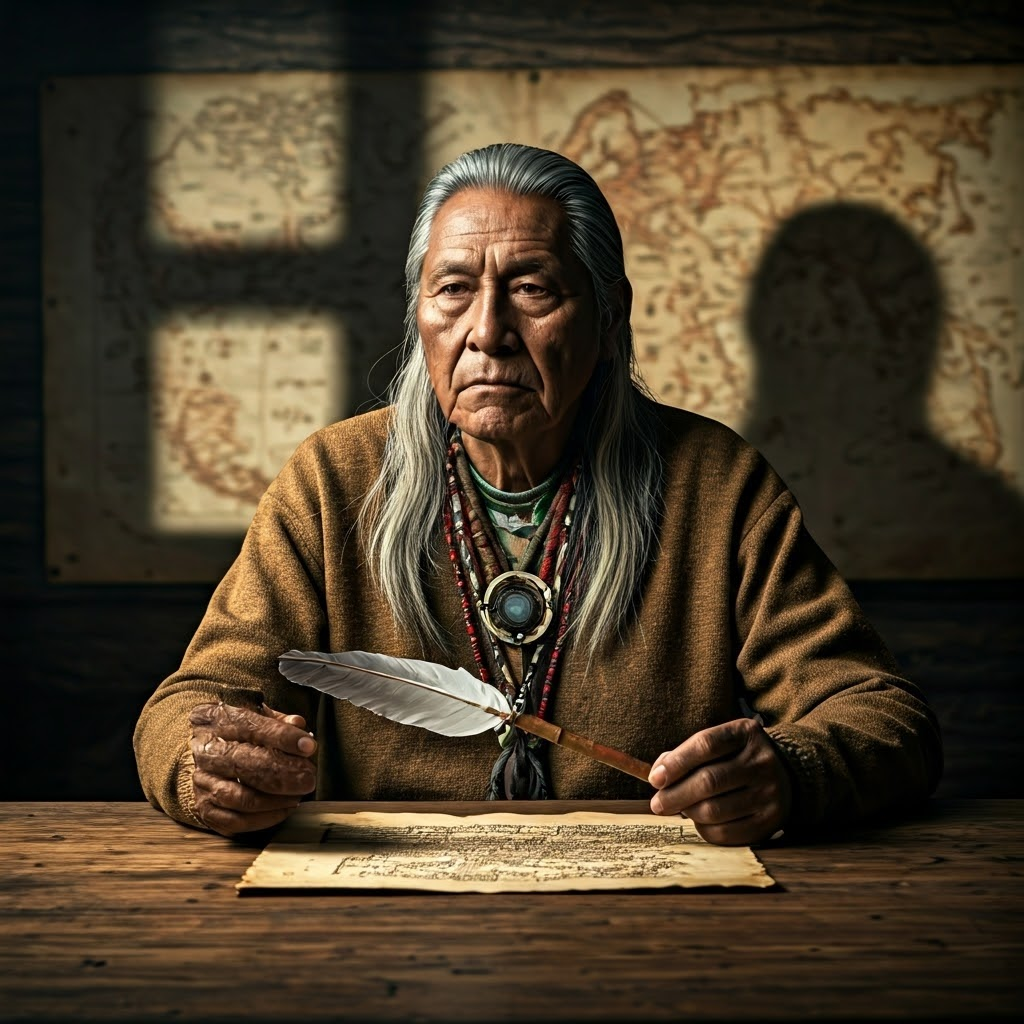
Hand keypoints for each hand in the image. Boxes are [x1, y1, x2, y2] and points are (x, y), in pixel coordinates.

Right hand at [189, 702, 316, 836]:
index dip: (281, 737)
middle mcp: (204, 750)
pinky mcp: (204, 808)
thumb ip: (279, 721)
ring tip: (298, 795)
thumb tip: (298, 725)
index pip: (249, 726)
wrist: (206, 754)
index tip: (308, 746)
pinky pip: (234, 821)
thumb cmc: (239, 733)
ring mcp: (201, 781)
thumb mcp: (257, 716)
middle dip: (281, 773)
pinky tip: (284, 809)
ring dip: (274, 800)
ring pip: (238, 797)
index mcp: (216, 719)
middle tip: (308, 778)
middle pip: (242, 763)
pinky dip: (264, 819)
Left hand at [648, 717, 791, 844]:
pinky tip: (700, 820)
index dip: (676, 762)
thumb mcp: (720, 744)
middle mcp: (762, 762)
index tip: (655, 778)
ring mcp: (769, 793)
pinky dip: (703, 829)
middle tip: (658, 803)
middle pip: (708, 781)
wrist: (784, 775)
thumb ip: (687, 754)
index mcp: (746, 733)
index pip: (705, 744)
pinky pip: (725, 833)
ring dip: (688, 812)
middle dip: (675, 794)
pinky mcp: (769, 822)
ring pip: (714, 810)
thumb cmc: (736, 758)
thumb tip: (658, 775)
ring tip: (680, 808)